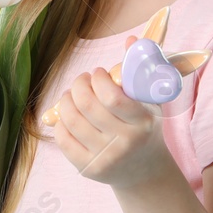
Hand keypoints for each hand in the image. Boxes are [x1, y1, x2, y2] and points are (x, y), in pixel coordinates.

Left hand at [49, 67, 174, 189]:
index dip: (98, 79)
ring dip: (66, 100)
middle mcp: (123, 143)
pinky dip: (60, 122)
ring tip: (72, 95)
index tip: (98, 73)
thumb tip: (132, 40)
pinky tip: (68, 115)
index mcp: (142, 123)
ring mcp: (104, 158)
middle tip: (83, 80)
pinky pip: (63, 139)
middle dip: (79, 84)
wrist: (145, 172)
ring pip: (71, 120)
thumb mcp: (151, 103)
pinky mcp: (87, 169)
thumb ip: (141, 72)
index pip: (111, 98)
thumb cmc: (146, 129)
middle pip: (87, 106)